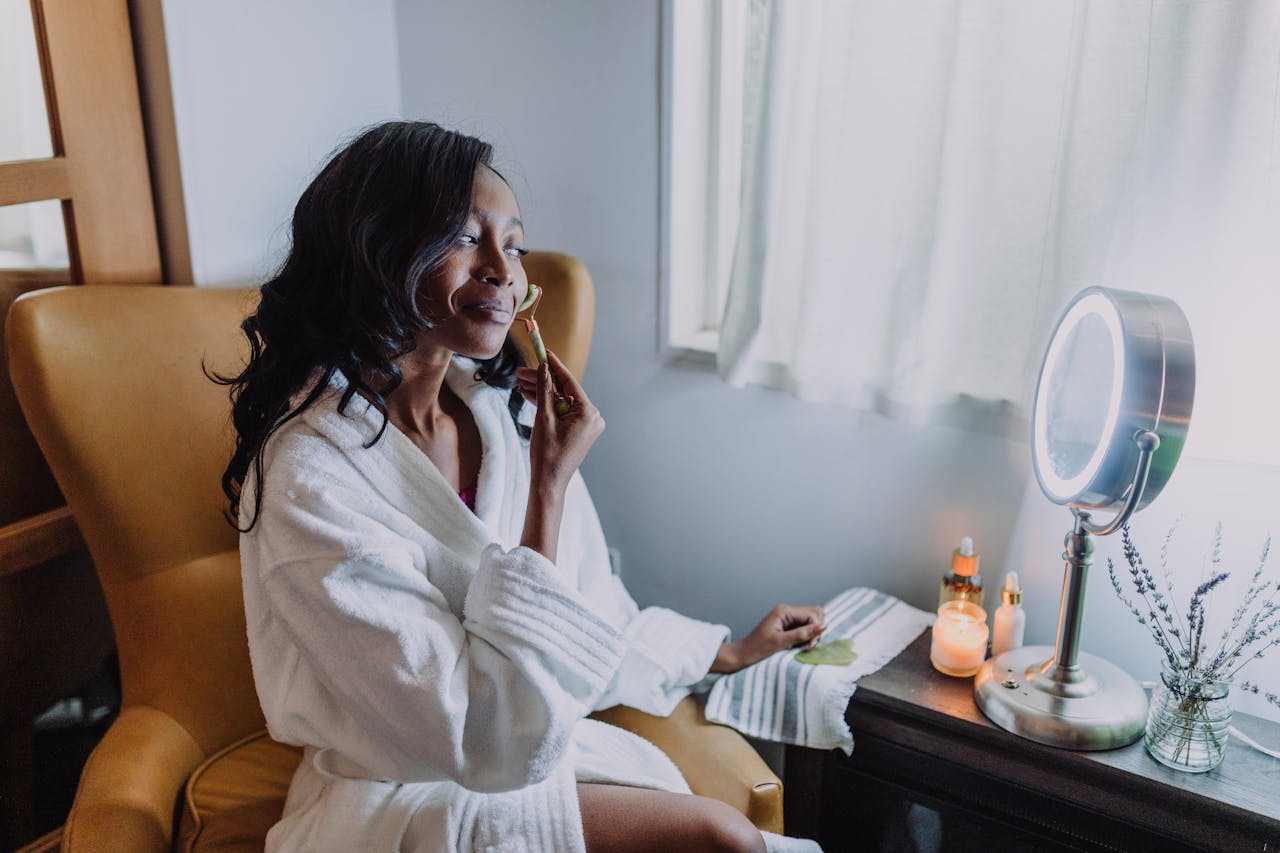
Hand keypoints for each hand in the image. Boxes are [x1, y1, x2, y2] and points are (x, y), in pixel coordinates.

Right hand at [525, 350, 604, 494]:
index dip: (554, 365)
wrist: (548, 484)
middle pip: (564, 391)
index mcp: (589, 413)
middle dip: (541, 381)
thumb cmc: (547, 455)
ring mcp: (585, 425)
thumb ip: (544, 390)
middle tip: (520, 371)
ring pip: (561, 401)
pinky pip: (562, 412)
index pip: (569, 381)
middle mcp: (592, 417)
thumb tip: (543, 368)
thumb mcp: (543, 418)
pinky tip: (529, 394)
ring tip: (520, 382)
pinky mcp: (577, 431)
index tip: (543, 351)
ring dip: (542, 392)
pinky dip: (547, 405)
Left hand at [711, 604, 825, 673]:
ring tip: (799, 647)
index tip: (809, 644)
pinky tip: (796, 646)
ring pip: (811, 623)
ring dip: (810, 636)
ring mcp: (788, 619)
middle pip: (815, 614)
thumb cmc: (757, 649)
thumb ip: (802, 634)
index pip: (813, 614)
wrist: (743, 655)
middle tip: (807, 645)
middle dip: (815, 630)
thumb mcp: (780, 642)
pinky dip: (805, 639)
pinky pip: (804, 629)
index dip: (816, 629)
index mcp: (784, 611)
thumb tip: (822, 627)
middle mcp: (787, 611)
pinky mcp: (788, 627)